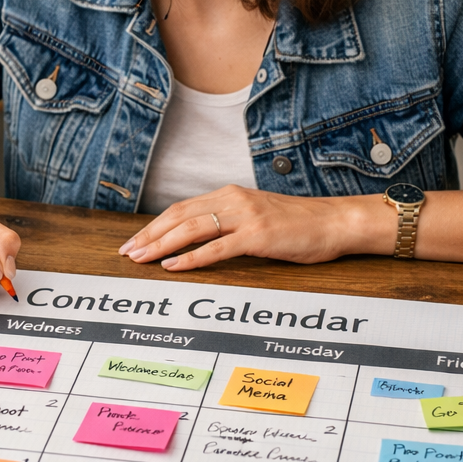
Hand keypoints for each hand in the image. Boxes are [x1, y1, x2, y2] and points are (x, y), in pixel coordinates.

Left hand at [118, 185, 390, 271]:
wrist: (335, 222)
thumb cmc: (300, 225)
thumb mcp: (258, 216)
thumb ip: (231, 222)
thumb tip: (200, 240)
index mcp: (231, 194)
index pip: (183, 208)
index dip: (156, 225)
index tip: (136, 240)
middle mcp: (234, 200)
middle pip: (179, 216)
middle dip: (149, 235)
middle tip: (127, 251)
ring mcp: (246, 217)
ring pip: (192, 229)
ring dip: (162, 245)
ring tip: (140, 258)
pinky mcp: (258, 236)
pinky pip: (216, 248)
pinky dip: (191, 258)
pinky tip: (173, 267)